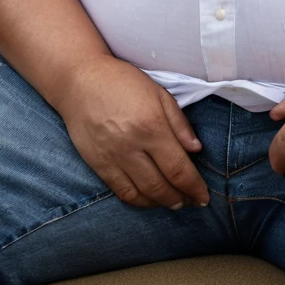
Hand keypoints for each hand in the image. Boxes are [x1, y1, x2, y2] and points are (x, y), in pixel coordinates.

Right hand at [53, 55, 209, 209]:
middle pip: (161, 186)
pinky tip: (149, 199)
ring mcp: (113, 158)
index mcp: (152, 125)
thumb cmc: (123, 81)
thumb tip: (196, 150)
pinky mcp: (98, 165)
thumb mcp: (158, 92)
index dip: (194, 187)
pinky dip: (138, 201)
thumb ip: (179, 122)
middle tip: (192, 201)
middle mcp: (132, 146)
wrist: (80, 81)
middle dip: (181, 198)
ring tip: (174, 202)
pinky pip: (121, 192)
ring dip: (161, 203)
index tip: (204, 197)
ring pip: (142, 194)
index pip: (178, 168)